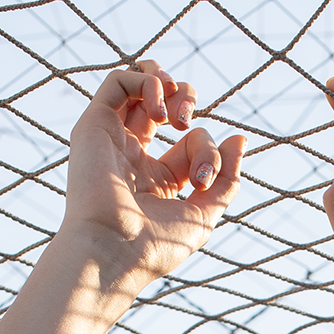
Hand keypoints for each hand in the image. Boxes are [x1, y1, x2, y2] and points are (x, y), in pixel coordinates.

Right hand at [64, 58, 243, 279]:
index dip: (207, 147)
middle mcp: (132, 157)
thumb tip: (240, 139)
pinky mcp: (94, 126)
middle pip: (165, 105)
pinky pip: (118, 81)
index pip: (189, 142)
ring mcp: (112, 140)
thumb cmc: (154, 245)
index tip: (206, 176)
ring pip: (138, 84)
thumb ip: (226, 179)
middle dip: (186, 99)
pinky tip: (160, 111)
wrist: (113, 253)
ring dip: (166, 83)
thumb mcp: (204, 214)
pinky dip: (146, 82)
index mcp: (156, 181)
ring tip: (174, 110)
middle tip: (186, 122)